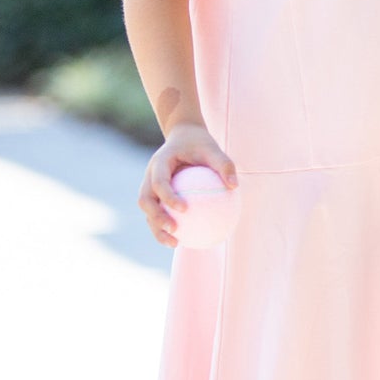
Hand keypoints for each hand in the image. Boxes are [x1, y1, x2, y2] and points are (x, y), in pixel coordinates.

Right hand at [138, 123, 237, 246]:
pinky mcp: (155, 195)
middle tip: (174, 230)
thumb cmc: (200, 144)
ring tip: (175, 243)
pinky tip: (183, 239)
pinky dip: (166, 226)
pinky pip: (158, 212)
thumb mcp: (213, 149)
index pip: (159, 181)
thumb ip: (224, 165)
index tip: (184, 209)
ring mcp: (149, 186)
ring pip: (148, 211)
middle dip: (156, 217)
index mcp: (160, 162)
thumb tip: (234, 186)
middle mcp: (150, 175)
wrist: (183, 136)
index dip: (167, 196)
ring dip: (157, 228)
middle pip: (145, 200)